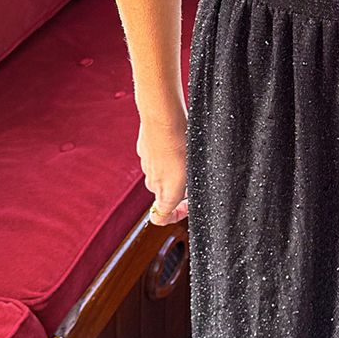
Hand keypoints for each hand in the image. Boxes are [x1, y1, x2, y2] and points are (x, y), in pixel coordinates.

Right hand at [137, 107, 188, 224]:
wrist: (163, 119)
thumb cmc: (182, 145)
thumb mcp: (195, 171)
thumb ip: (189, 187)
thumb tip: (188, 190)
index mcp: (167, 194)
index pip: (160, 218)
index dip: (176, 215)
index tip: (188, 203)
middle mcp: (153, 184)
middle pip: (164, 194)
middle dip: (178, 188)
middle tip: (193, 174)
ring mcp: (146, 167)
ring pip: (160, 176)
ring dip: (171, 170)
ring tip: (185, 154)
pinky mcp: (143, 152)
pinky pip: (155, 159)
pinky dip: (164, 155)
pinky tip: (175, 142)